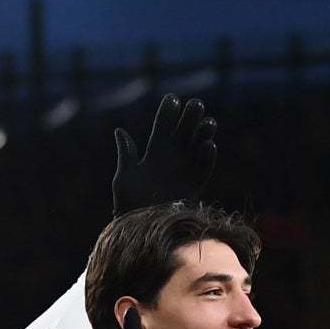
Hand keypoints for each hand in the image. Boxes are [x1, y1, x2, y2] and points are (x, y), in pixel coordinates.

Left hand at [111, 94, 216, 215]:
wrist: (145, 230)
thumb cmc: (129, 205)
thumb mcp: (125, 178)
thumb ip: (127, 155)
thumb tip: (120, 131)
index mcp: (153, 152)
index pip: (163, 126)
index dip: (168, 112)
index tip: (173, 98)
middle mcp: (171, 159)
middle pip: (184, 132)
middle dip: (190, 117)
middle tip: (196, 104)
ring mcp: (184, 171)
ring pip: (197, 146)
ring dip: (203, 133)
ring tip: (208, 123)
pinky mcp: (194, 186)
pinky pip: (203, 168)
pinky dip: (207, 157)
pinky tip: (208, 145)